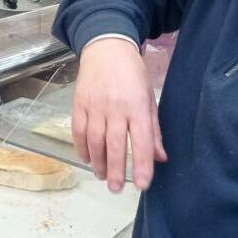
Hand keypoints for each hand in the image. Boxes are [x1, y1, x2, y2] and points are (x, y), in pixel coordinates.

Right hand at [71, 37, 166, 191]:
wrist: (106, 47)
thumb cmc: (132, 73)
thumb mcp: (149, 97)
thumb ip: (153, 129)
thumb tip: (160, 158)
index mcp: (137, 106)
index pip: (141, 141)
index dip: (141, 165)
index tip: (142, 185)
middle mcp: (115, 107)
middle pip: (114, 145)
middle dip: (115, 170)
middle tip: (115, 189)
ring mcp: (94, 106)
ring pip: (94, 141)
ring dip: (97, 162)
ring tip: (102, 176)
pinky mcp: (79, 103)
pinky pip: (78, 131)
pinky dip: (81, 147)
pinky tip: (87, 159)